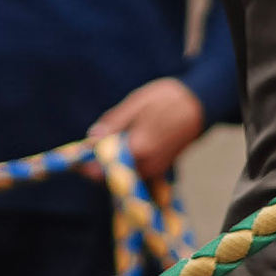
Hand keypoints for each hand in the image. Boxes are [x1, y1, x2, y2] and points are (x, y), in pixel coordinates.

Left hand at [87, 74, 207, 185]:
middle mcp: (148, 165)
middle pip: (113, 177)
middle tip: (88, 148)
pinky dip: (124, 163)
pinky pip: (136, 171)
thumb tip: (92, 138)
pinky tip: (122, 144)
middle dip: (97, 165)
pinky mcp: (161, 167)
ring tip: (105, 143)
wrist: (200, 103)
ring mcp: (156, 168)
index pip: (104, 170)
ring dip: (111, 164)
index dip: (86, 167)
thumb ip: (113, 124)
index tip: (75, 159)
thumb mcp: (136, 103)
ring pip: (124, 175)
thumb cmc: (167, 98)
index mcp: (139, 149)